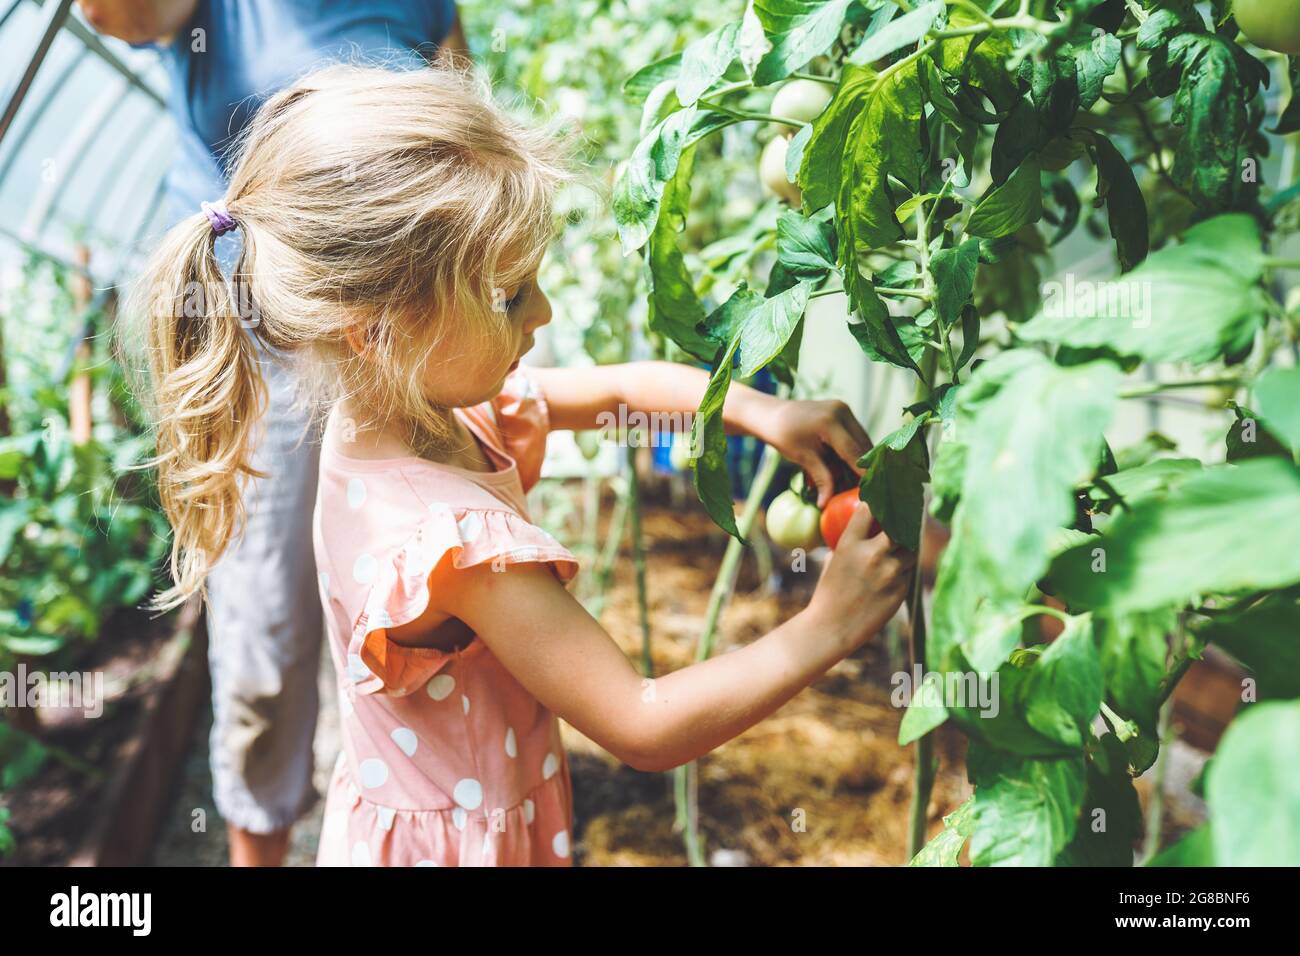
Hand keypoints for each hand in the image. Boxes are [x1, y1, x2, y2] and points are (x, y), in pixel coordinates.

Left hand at [745, 396, 872, 507]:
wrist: (772, 415)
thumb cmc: (783, 436)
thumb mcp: (803, 458)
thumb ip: (821, 479)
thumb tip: (826, 503)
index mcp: (830, 422)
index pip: (854, 452)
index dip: (862, 472)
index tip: (869, 490)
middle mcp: (841, 411)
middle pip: (862, 445)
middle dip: (863, 467)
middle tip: (861, 487)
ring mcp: (843, 408)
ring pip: (861, 439)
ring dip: (859, 458)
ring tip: (855, 477)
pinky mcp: (843, 410)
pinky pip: (855, 433)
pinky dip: (853, 449)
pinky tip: (848, 463)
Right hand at [808, 502, 914, 645]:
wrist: (832, 627)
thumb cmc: (828, 592)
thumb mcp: (833, 560)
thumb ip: (850, 543)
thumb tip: (862, 528)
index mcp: (850, 544)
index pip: (870, 510)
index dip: (879, 501)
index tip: (886, 499)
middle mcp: (873, 555)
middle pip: (901, 526)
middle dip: (906, 520)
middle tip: (910, 514)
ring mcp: (889, 573)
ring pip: (911, 549)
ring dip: (908, 547)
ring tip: (905, 544)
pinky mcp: (901, 590)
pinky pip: (908, 572)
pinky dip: (904, 569)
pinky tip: (896, 572)